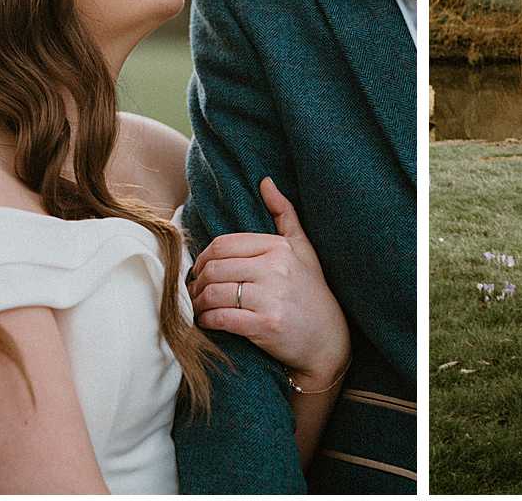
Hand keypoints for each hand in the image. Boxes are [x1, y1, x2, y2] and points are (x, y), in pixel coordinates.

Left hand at [188, 176, 350, 387]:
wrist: (327, 339)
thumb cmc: (311, 290)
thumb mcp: (302, 248)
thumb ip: (284, 213)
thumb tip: (265, 181)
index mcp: (278, 247)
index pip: (225, 244)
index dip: (203, 256)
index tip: (199, 269)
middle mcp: (274, 269)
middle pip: (215, 268)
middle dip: (197, 281)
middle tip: (193, 290)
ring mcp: (270, 298)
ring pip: (214, 293)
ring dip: (199, 302)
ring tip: (198, 307)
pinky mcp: (265, 325)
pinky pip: (222, 318)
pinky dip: (207, 321)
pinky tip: (206, 322)